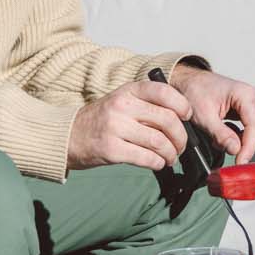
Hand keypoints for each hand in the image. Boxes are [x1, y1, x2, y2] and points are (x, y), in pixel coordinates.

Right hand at [67, 78, 191, 170]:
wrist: (68, 136)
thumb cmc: (100, 120)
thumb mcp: (121, 101)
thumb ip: (146, 105)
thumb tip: (179, 120)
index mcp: (128, 91)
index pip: (164, 92)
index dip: (182, 105)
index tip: (186, 116)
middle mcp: (122, 106)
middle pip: (167, 120)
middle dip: (180, 137)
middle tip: (180, 146)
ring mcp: (116, 128)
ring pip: (159, 142)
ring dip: (170, 153)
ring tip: (170, 157)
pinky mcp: (111, 150)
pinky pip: (146, 158)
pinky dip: (157, 163)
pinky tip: (157, 163)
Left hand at [174, 66, 254, 161]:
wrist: (190, 82)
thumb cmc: (195, 92)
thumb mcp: (204, 116)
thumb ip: (221, 135)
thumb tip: (236, 150)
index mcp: (245, 95)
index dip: (249, 147)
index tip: (240, 162)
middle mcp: (254, 98)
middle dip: (244, 145)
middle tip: (224, 149)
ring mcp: (253, 104)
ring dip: (241, 142)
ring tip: (220, 139)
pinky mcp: (249, 111)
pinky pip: (251, 131)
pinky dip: (239, 138)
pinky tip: (224, 134)